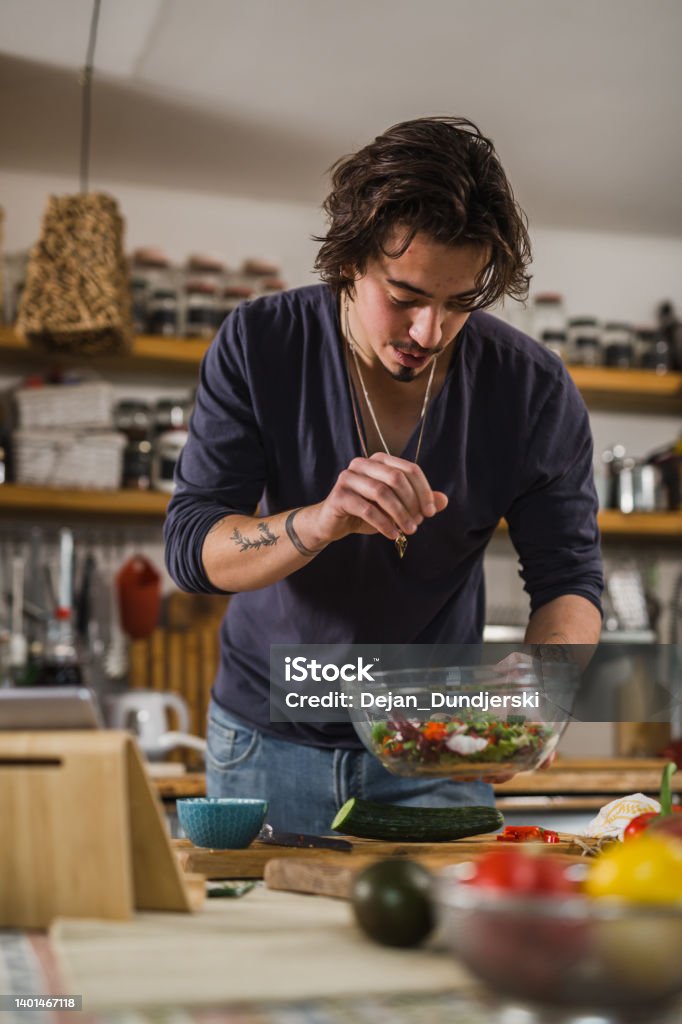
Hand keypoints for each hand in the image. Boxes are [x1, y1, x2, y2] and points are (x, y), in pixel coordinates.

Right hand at [304, 452, 447, 546]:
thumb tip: (444, 500)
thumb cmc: (366, 512)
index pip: (409, 469)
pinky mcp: (339, 496)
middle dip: (412, 502)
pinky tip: (392, 534)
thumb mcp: (396, 507)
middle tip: (419, 523)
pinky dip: (383, 523)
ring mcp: (348, 478)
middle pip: (396, 478)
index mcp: (379, 460)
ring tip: (408, 530)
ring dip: (399, 514)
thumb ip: (418, 501)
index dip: (424, 490)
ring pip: (382, 493)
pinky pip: (367, 509)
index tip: (431, 511)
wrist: (333, 523)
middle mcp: (362, 463)